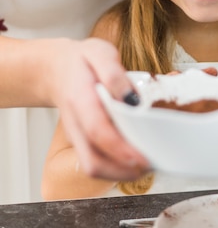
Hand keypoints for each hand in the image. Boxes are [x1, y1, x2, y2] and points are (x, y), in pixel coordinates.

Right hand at [44, 38, 149, 180]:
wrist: (55, 69)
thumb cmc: (81, 62)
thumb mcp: (100, 53)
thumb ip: (115, 75)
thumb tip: (132, 99)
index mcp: (80, 100)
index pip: (97, 131)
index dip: (120, 148)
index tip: (143, 157)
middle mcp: (76, 124)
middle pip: (93, 162)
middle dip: (124, 171)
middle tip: (152, 164)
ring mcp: (77, 137)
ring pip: (94, 168)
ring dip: (122, 173)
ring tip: (148, 165)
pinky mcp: (83, 143)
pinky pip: (96, 164)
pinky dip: (116, 168)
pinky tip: (136, 159)